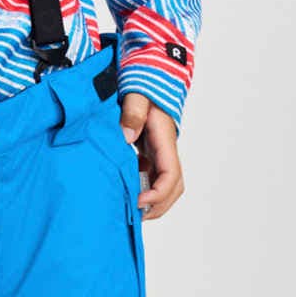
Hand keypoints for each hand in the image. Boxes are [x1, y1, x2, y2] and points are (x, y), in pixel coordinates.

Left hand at [116, 93, 183, 218]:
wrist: (149, 81)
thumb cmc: (144, 87)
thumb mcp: (137, 96)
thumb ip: (132, 113)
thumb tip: (127, 136)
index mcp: (164, 141)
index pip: (170, 174)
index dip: (158, 193)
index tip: (140, 201)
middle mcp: (165, 152)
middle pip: (172, 187)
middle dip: (158, 205)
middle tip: (135, 216)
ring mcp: (159, 155)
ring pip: (163, 186)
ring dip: (151, 201)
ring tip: (129, 210)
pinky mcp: (149, 155)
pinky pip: (150, 178)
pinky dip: (140, 189)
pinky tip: (123, 192)